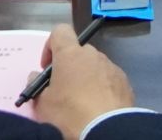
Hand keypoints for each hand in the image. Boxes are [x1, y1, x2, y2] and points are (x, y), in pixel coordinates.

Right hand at [31, 22, 135, 139]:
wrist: (106, 130)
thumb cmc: (69, 113)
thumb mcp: (42, 103)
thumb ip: (36, 85)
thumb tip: (36, 76)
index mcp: (71, 54)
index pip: (60, 31)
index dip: (50, 46)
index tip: (47, 68)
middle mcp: (93, 55)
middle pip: (78, 52)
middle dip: (69, 67)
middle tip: (62, 90)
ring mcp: (112, 67)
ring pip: (95, 67)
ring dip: (86, 78)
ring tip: (82, 103)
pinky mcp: (125, 83)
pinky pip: (109, 80)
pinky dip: (102, 89)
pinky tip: (98, 108)